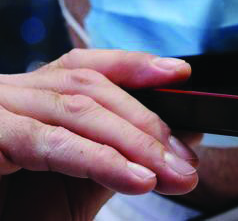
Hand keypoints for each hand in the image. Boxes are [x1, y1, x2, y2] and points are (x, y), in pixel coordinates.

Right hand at [0, 48, 199, 219]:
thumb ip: (119, 154)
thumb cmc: (16, 212)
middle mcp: (7, 94)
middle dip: (148, 123)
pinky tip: (137, 178)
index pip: (84, 67)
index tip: (180, 74)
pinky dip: (101, 159)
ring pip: (77, 109)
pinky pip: (51, 143)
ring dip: (135, 142)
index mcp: (26, 98)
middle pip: (89, 88)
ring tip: (172, 173)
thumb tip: (182, 135)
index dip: (133, 64)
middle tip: (187, 162)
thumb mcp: (74, 182)